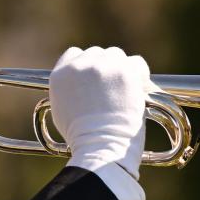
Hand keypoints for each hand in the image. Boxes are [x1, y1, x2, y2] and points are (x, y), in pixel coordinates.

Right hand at [49, 46, 150, 178]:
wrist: (100, 145)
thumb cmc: (83, 137)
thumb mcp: (63, 111)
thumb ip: (69, 89)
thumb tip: (82, 84)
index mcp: (60, 75)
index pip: (74, 54)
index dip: (87, 64)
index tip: (96, 76)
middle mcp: (78, 66)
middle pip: (97, 53)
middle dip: (105, 67)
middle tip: (114, 86)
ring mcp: (101, 67)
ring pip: (116, 55)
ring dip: (122, 69)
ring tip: (126, 89)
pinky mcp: (123, 71)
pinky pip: (136, 63)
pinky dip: (140, 74)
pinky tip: (137, 89)